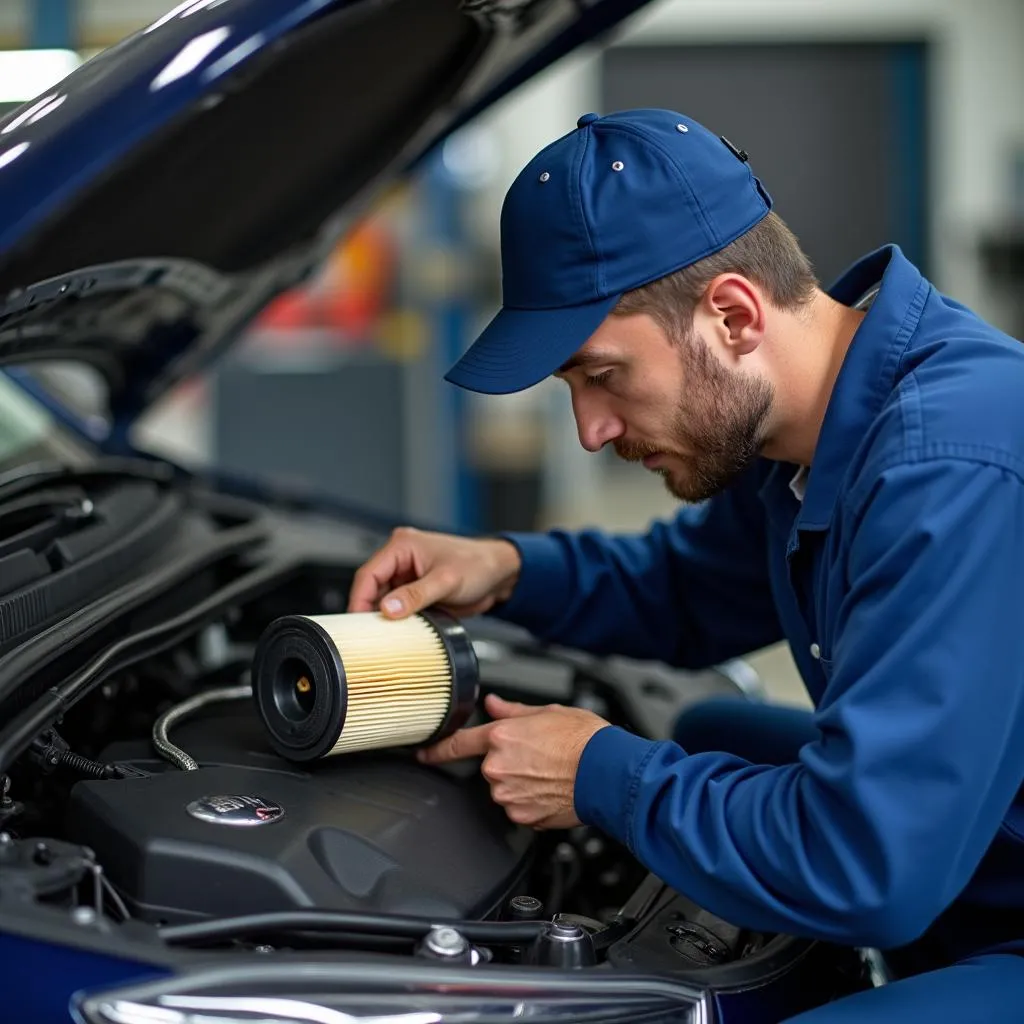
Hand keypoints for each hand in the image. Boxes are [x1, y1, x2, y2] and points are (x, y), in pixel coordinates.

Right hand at [347, 527, 521, 619]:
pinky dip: (398, 620)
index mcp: (402, 545)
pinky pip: (398, 607)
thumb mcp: (446, 581)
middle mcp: (401, 559)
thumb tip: (388, 609)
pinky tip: (400, 632)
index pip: (369, 573)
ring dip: (385, 617)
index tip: (358, 622)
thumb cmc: (478, 564)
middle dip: (370, 611)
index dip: (360, 599)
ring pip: (383, 600)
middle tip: (370, 634)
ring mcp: (408, 576)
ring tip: (386, 635)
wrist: (499, 574)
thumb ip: (416, 595)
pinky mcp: (416, 591)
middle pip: (372, 588)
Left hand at [418, 694, 610, 828]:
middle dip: (509, 762)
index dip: (437, 749)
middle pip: (491, 766)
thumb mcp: (547, 712)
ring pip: (505, 788)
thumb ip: (512, 711)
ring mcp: (509, 795)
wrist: (607, 771)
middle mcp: (499, 767)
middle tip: (539, 757)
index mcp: (501, 737)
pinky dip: (531, 802)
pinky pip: (519, 808)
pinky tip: (551, 790)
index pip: (458, 744)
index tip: (424, 753)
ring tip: (549, 773)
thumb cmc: (584, 740)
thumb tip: (493, 704)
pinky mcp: (522, 817)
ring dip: (521, 783)